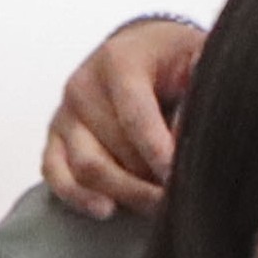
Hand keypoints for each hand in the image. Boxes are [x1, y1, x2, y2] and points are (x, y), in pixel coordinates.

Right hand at [41, 17, 206, 215]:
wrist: (141, 48)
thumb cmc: (173, 57)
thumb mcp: (197, 54)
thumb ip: (202, 83)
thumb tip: (195, 127)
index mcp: (118, 61)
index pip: (135, 116)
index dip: (158, 152)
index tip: (179, 178)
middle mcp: (84, 85)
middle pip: (115, 149)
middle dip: (150, 179)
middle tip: (184, 197)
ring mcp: (66, 113)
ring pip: (87, 168)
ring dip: (125, 193)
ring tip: (158, 207)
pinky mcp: (56, 137)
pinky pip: (55, 174)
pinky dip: (78, 197)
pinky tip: (107, 209)